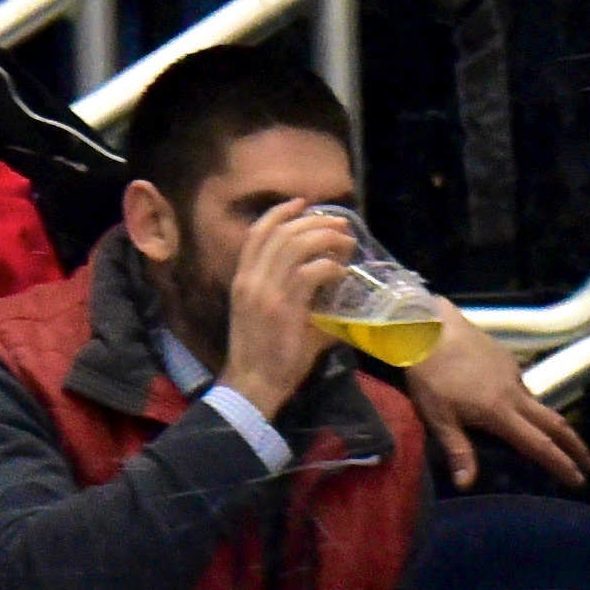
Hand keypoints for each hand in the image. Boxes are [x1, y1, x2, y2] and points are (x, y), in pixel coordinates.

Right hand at [219, 200, 355, 420]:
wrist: (254, 384)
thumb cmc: (267, 357)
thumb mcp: (274, 319)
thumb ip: (297, 301)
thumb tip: (334, 298)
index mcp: (243, 279)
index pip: (258, 233)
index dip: (281, 214)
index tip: (303, 205)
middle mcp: (251, 279)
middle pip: (282, 233)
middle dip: (314, 222)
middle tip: (340, 224)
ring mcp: (265, 291)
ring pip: (296, 246)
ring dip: (326, 239)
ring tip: (346, 243)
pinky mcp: (284, 307)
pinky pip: (310, 273)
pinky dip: (329, 267)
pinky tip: (341, 272)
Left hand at [405, 302, 589, 488]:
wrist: (428, 327)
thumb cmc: (430, 376)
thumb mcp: (438, 418)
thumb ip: (458, 450)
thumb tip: (466, 485)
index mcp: (500, 412)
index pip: (539, 445)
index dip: (561, 464)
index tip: (579, 479)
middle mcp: (515, 393)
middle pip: (554, 423)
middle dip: (575, 445)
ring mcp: (513, 373)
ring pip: (538, 404)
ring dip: (549, 425)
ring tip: (549, 440)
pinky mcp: (506, 358)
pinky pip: (522, 386)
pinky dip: (525, 402)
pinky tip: (512, 404)